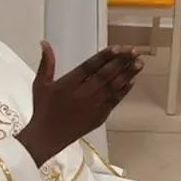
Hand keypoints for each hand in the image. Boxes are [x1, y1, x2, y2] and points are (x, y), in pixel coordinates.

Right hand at [16, 42, 142, 166]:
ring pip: (113, 87)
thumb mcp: (40, 84)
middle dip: (121, 62)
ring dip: (128, 74)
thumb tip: (45, 42)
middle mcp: (82, 94)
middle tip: (135, 51)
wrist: (47, 138)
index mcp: (68, 84)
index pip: (89, 67)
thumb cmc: (43, 109)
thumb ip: (46, 63)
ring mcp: (93, 106)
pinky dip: (124, 91)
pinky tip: (133, 81)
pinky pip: (114, 101)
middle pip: (105, 75)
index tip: (117, 47)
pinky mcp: (99, 117)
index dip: (104, 57)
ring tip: (140, 63)